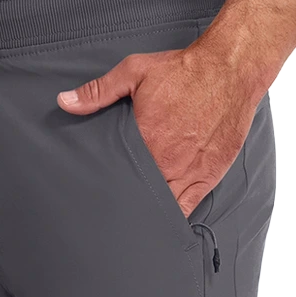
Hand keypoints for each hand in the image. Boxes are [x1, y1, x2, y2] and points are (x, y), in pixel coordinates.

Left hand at [57, 48, 256, 217]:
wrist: (230, 69)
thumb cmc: (185, 70)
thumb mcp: (135, 71)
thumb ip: (99, 91)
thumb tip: (65, 102)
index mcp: (143, 139)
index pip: (116, 173)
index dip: (107, 184)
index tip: (96, 194)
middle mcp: (164, 161)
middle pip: (137, 193)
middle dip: (125, 201)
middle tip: (110, 215)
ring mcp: (186, 173)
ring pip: (160, 206)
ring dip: (147, 214)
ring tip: (131, 227)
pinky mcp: (206, 177)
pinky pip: (186, 209)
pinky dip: (173, 220)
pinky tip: (160, 228)